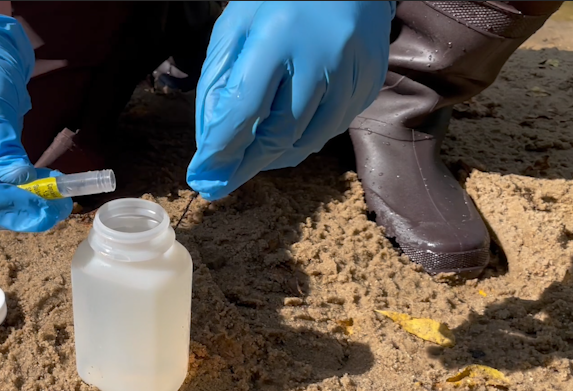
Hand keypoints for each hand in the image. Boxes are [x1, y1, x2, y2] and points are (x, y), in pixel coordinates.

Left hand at [186, 1, 394, 200]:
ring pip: (308, 139)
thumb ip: (219, 79)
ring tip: (250, 160)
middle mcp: (321, 57)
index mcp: (279, 35)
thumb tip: (210, 138)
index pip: (245, 108)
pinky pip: (332, 129)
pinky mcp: (369, 82)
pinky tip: (285, 135)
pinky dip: (303, 140)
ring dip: (274, 157)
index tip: (203, 175)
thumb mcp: (237, 25)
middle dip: (245, 165)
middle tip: (220, 184)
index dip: (222, 149)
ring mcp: (352, 72)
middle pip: (279, 133)